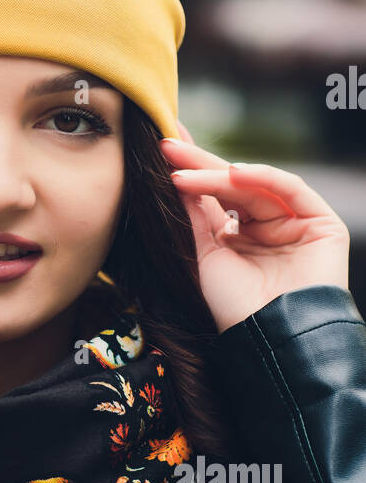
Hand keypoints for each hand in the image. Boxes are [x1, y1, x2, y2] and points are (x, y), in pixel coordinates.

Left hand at [159, 120, 349, 333]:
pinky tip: (234, 172)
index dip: (190, 172)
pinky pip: (291, 190)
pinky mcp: (321, 223)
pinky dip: (264, 177)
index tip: (161, 150)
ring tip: (186, 168)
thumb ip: (194, 216)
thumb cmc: (234, 307)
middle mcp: (267, 227)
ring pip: (256, 185)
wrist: (270, 338)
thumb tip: (175, 176)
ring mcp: (295, 223)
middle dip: (199, 163)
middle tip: (168, 145)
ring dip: (219, 173)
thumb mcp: (204, 256)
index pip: (213, 196)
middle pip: (232, 185)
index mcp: (239, 237)